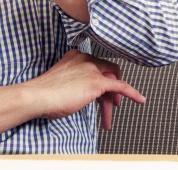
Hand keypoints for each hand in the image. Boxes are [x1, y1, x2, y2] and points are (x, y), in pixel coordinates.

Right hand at [27, 49, 144, 127]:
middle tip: (112, 106)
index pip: (97, 67)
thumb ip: (76, 81)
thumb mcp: (62, 82)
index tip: (103, 95)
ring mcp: (92, 69)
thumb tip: (85, 92)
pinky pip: (121, 86)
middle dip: (110, 93)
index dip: (103, 81)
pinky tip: (140, 99)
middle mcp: (86, 58)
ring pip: (111, 85)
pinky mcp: (97, 81)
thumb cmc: (43, 94)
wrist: (37, 96)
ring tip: (106, 121)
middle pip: (107, 75)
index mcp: (77, 55)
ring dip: (111, 103)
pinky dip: (132, 93)